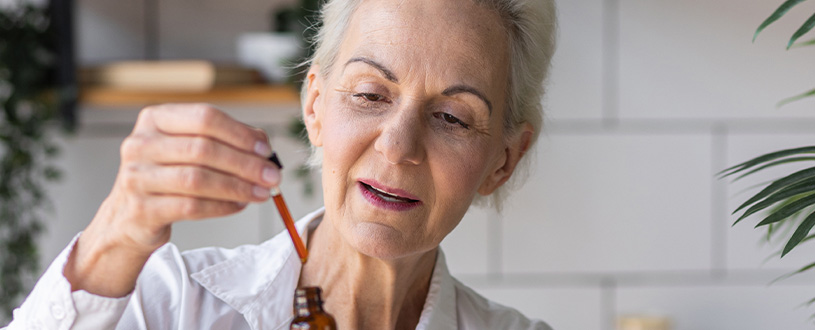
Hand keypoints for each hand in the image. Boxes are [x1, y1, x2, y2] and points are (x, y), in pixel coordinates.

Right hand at [63, 104, 280, 296]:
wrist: (129, 218)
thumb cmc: (168, 177)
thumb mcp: (189, 150)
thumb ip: (225, 141)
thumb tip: (263, 144)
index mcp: (155, 119)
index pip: (204, 117)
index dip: (239, 133)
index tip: (266, 149)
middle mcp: (140, 144)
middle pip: (203, 149)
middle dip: (245, 163)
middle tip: (272, 176)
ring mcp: (136, 177)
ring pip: (197, 179)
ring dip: (237, 187)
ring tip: (262, 193)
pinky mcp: (141, 209)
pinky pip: (191, 207)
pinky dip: (222, 206)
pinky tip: (240, 205)